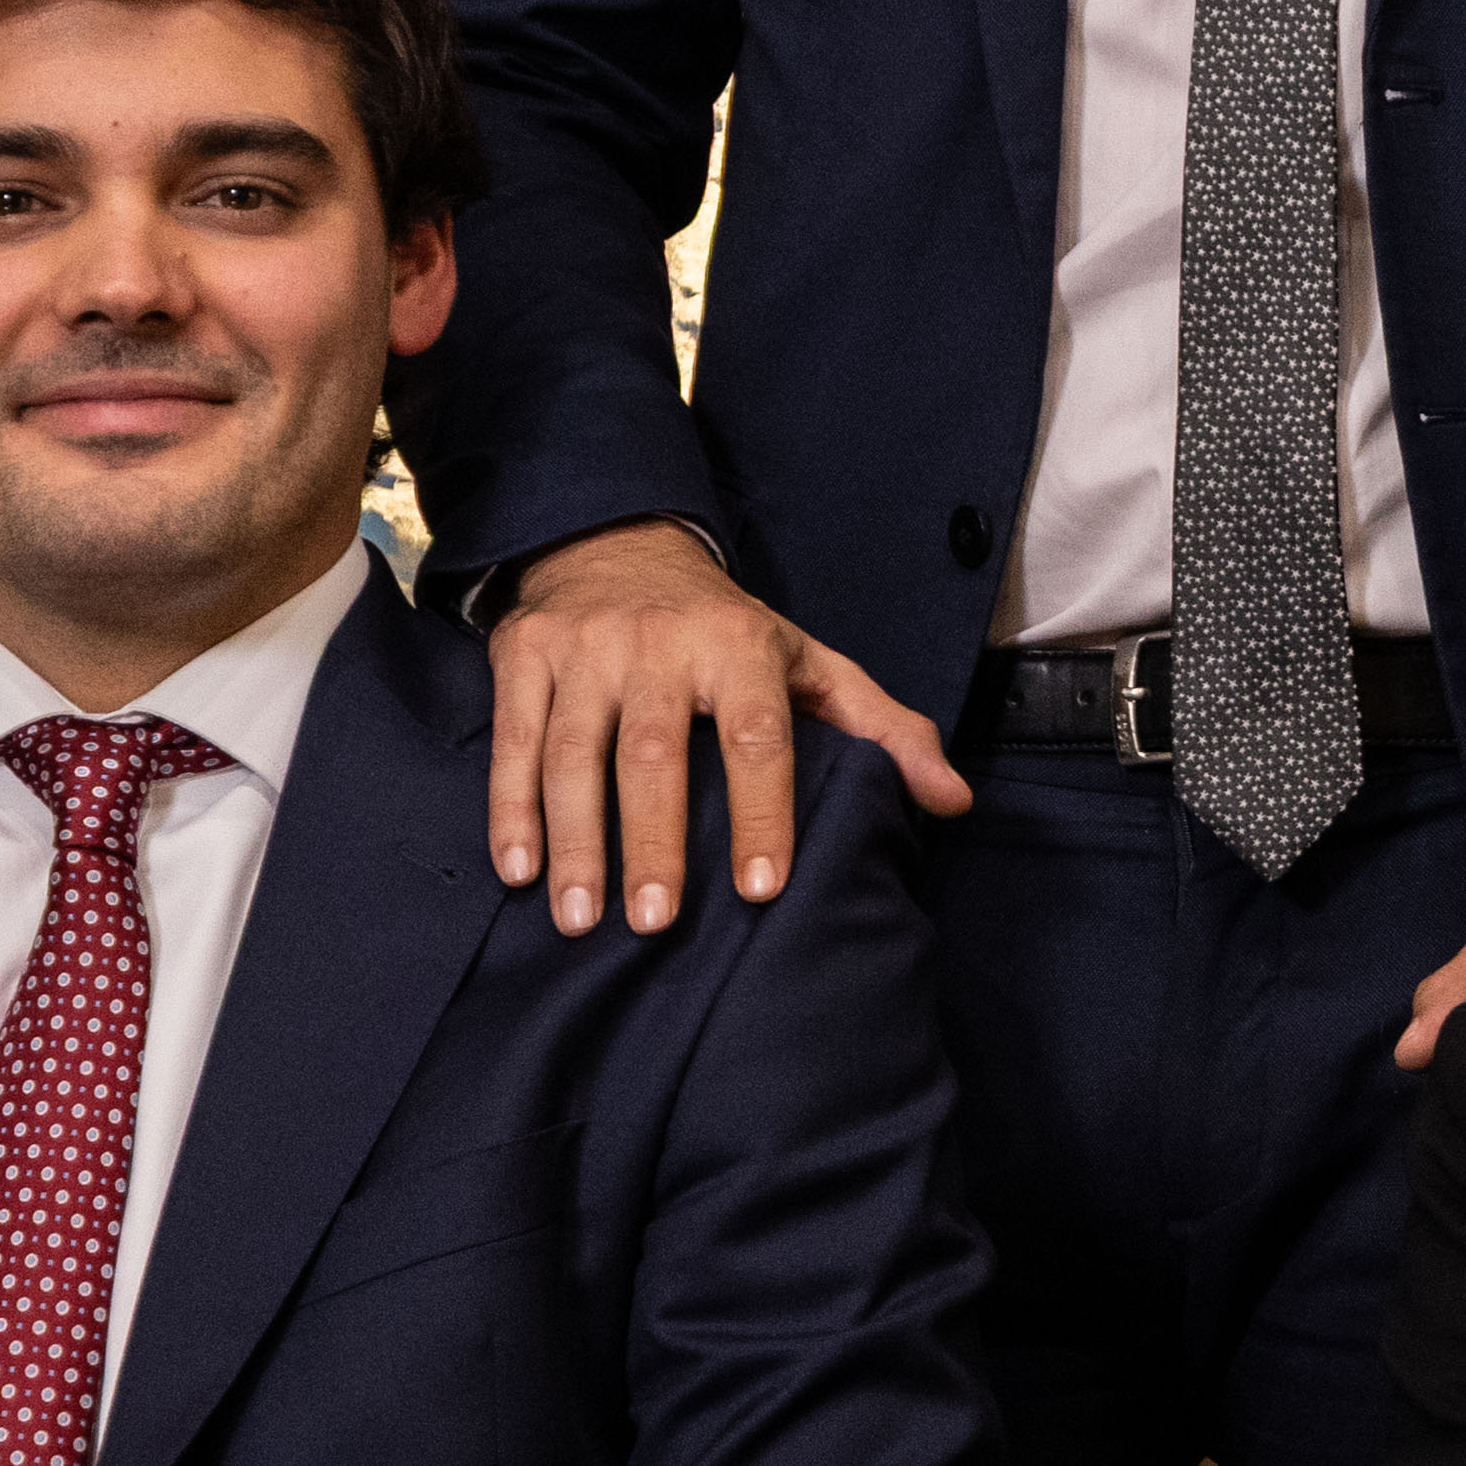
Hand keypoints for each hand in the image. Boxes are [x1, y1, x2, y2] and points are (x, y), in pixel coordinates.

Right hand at [484, 519, 966, 939]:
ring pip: (575, 753)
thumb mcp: (808, 663)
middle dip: (655, 841)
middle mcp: (659, 643)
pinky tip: (519, 869)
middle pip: (655, 752)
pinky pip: (514, 740)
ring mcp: (586, 649)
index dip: (763, 810)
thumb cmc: (725, 630)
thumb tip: (954, 801)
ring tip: (580, 917)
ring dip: (577, 840)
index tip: (762, 888)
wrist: (616, 543)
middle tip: (657, 922)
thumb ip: (881, 730)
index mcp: (740, 647)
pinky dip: (512, 808)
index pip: (757, 735)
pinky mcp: (525, 656)